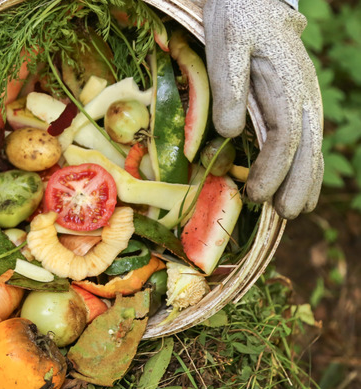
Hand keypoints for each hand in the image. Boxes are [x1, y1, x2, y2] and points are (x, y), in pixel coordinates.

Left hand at [203, 0, 322, 218]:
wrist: (251, 0)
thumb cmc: (236, 20)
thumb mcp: (227, 45)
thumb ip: (229, 87)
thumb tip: (228, 132)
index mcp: (288, 84)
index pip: (286, 136)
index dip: (273, 169)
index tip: (256, 194)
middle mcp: (303, 94)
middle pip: (308, 147)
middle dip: (298, 184)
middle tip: (286, 215)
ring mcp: (303, 98)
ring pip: (312, 145)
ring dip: (306, 179)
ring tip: (296, 211)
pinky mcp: (294, 101)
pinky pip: (306, 138)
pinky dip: (305, 164)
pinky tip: (301, 186)